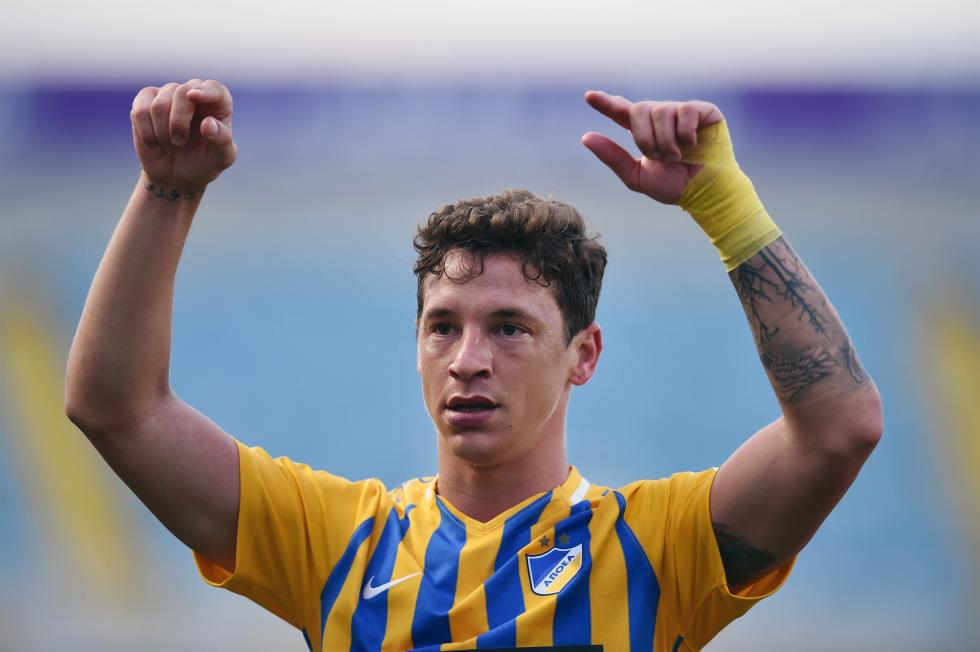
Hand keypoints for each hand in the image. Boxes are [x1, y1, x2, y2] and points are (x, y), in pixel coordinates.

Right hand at [130, 78, 237, 190]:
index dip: (205, 91)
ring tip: (170, 146)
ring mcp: (167, 94)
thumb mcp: (221, 158)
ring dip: (162, 133)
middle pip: (181, 93)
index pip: (214, 88)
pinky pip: (139, 111)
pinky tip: (154, 144)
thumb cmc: (204, 162)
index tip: (194, 96)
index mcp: (217, 104)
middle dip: (178, 123)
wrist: (177, 174)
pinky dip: (147, 133)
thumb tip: (208, 123)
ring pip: (158, 105)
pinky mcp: (145, 101)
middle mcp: (192, 92)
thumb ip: (222, 141)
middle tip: (179, 143)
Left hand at [582, 90, 722, 203]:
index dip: (606, 103)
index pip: (621, 111)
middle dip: (645, 139)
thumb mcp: (636, 175)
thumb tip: (585, 137)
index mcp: (644, 130)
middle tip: (662, 158)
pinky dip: (686, 134)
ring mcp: (682, 111)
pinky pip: (685, 111)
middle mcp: (661, 116)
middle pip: (638, 110)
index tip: (589, 97)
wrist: (705, 193)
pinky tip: (694, 144)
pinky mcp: (703, 110)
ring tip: (678, 156)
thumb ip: (612, 157)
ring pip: (660, 111)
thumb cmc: (673, 186)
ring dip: (667, 141)